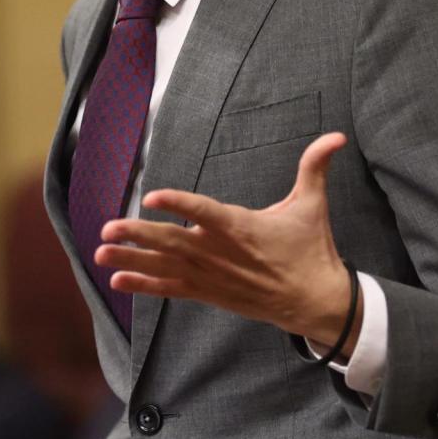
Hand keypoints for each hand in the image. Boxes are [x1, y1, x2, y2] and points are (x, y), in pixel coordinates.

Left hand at [95, 131, 359, 356]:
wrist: (314, 301)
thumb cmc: (310, 250)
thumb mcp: (312, 206)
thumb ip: (315, 167)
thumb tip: (336, 136)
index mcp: (241, 227)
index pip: (204, 212)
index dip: (178, 204)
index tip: (152, 197)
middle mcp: (220, 252)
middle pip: (173, 242)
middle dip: (139, 234)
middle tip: (108, 227)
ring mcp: (211, 275)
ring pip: (165, 266)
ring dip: (131, 258)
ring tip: (101, 251)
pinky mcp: (209, 293)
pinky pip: (170, 289)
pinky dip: (144, 284)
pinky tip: (117, 278)